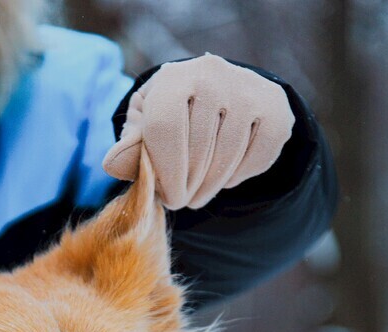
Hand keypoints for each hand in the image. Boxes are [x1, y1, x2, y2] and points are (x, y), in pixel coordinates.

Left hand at [103, 54, 294, 209]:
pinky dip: (238, 178)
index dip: (164, 173)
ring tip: (199, 193)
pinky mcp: (275, 111)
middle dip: (186, 189)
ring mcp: (248, 91)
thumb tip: (111, 164)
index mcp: (175, 76)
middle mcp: (214, 75)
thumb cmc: (172, 117)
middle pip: (197, 153)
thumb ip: (130, 146)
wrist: (221, 96)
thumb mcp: (145, 127)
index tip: (165, 198)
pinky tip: (226, 172)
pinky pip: (254, 162)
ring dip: (210, 189)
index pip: (165, 129)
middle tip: (181, 200)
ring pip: (226, 162)